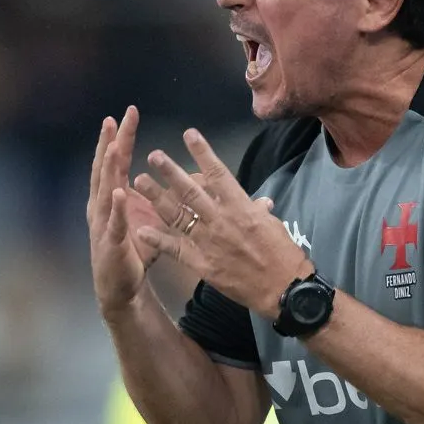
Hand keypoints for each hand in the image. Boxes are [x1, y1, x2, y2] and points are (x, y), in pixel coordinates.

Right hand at [86, 107, 167, 317]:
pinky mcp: (111, 244)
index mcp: (113, 197)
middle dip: (108, 143)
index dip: (121, 137)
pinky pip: (114, 223)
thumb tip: (198, 176)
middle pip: (106, 169)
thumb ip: (172, 196)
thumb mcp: (155, 218)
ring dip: (107, 169)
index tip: (126, 113)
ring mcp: (104, 224)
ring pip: (105, 191)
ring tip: (112, 148)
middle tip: (112, 119)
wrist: (121, 288)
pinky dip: (116, 207)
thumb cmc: (137, 251)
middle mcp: (104, 206)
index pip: (117, 161)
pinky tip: (119, 192)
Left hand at [127, 128, 313, 315]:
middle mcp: (221, 220)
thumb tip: (259, 202)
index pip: (218, 173)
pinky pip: (176, 250)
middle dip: (170, 172)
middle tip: (153, 156)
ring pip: (178, 215)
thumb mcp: (273, 226)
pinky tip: (141, 229)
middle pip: (191, 191)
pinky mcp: (202, 264)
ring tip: (139, 182)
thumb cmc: (283, 255)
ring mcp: (209, 242)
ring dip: (156, 198)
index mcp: (241, 207)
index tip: (189, 134)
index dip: (202, 153)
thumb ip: (259, 212)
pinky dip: (158, 240)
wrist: (283, 289)